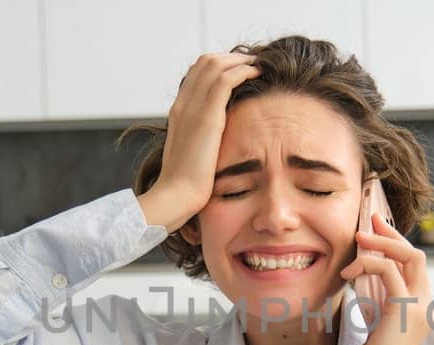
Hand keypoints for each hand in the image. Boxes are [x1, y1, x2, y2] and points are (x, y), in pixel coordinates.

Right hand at [137, 53, 259, 232]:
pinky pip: (225, 80)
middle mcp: (182, 105)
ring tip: (258, 65)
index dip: (219, 66)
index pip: (196, 74)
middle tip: (252, 63)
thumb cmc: (187, 186)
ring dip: (239, 60)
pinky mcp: (206, 117)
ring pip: (214, 65)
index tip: (239, 71)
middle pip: (205, 62)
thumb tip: (218, 142)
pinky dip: (243, 71)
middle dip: (231, 58)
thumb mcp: (193, 156)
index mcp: (178, 112)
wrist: (176, 196)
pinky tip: (257, 75)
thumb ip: (202, 142)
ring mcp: (192, 109)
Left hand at [340, 212, 431, 344]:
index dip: (396, 243)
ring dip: (380, 243)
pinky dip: (370, 264)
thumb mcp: (377, 322)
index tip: (375, 228)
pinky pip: (390, 273)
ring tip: (356, 239)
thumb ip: (379, 299)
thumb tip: (364, 274)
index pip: (415, 264)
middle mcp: (426, 304)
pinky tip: (350, 272)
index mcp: (421, 306)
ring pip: (409, 257)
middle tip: (368, 220)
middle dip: (391, 234)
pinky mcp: (404, 311)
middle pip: (416, 255)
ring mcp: (419, 308)